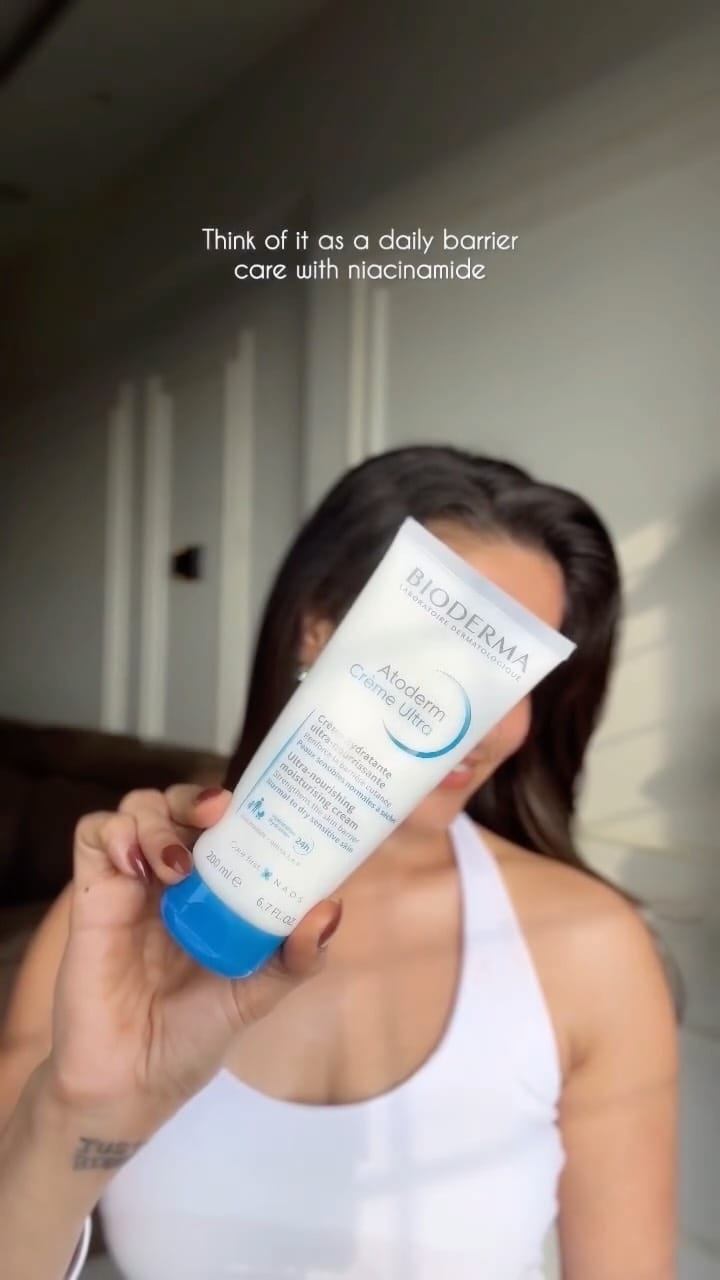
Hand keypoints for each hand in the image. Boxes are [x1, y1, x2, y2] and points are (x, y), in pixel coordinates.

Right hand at [46, 786, 340, 1132]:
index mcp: (216, 890)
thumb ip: (296, 958)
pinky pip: (93, 834)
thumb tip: (331, 910)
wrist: (131, 1082)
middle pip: (181, 803)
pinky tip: (133, 865)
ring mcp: (131, 881)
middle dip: (196, 797)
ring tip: (174, 865)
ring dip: (158, 820)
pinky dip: (114, 832)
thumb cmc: (194, 1033)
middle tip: (216, 814)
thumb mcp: (257, 994)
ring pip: (138, 808)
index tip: (261, 806)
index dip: (241, 805)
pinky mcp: (92, 893)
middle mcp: (174, 877)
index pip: (226, 824)